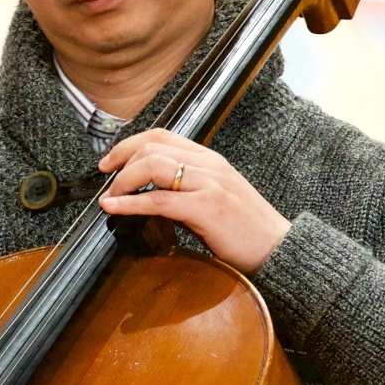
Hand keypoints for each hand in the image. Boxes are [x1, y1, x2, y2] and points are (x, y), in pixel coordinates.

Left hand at [97, 129, 291, 273]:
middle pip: (152, 145)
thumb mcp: (215, 198)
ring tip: (111, 196)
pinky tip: (114, 207)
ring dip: (123, 180)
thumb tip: (149, 196)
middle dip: (121, 160)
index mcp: (210, 159)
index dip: (129, 144)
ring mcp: (209, 184)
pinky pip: (159, 199)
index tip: (110, 161)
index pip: (162, 135)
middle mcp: (209, 165)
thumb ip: (186, 190)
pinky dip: (129, 202)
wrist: (278, 249)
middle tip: (106, 181)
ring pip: (152, 165)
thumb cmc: (246, 230)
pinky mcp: (207, 207)